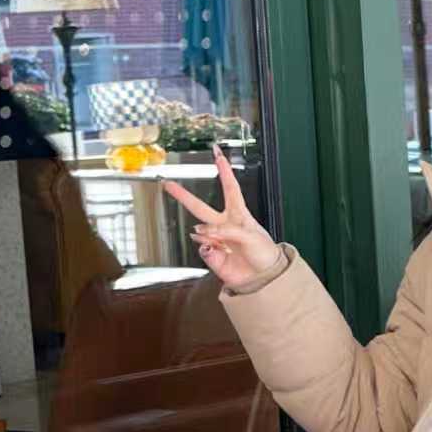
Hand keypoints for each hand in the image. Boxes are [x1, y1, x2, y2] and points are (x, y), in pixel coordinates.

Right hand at [162, 145, 282, 289]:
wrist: (264, 278)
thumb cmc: (264, 253)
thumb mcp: (250, 235)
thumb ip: (225, 230)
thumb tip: (198, 232)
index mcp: (238, 214)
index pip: (230, 188)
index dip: (224, 171)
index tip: (217, 154)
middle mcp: (224, 225)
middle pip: (200, 207)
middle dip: (183, 195)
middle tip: (167, 183)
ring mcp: (216, 240)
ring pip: (198, 231)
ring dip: (205, 233)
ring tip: (221, 242)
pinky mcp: (211, 256)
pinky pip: (202, 248)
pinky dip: (209, 248)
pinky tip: (217, 250)